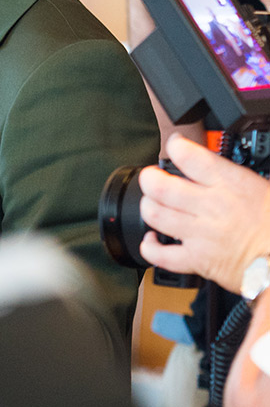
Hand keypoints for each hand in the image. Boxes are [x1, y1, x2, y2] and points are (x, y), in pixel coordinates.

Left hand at [137, 133, 269, 292]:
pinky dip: (150, 247)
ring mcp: (201, 233)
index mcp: (232, 184)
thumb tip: (221, 169)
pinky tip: (152, 240)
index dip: (176, 147)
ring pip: (156, 215)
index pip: (191, 156)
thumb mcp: (265, 188)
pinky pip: (161, 255)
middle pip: (161, 187)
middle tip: (152, 177)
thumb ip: (237, 178)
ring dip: (148, 208)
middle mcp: (211, 206)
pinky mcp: (197, 259)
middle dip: (150, 178)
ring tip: (152, 204)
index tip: (174, 146)